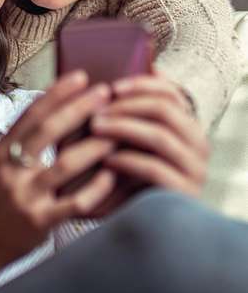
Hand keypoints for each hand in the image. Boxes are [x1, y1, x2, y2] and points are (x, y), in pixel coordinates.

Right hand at [0, 71, 116, 267]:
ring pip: (64, 165)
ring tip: (116, 133)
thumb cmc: (6, 195)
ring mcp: (25, 196)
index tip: (81, 76)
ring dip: (94, 147)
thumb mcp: (6, 162)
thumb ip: (28, 138)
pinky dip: (97, 188)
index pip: (31, 114)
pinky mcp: (40, 221)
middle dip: (78, 108)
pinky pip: (75, 202)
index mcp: (3, 151)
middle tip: (105, 93)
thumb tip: (61, 103)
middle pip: (47, 131)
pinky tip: (112, 175)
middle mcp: (11, 170)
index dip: (56, 93)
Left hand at [88, 71, 208, 214]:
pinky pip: (153, 168)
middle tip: (96, 111)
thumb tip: (141, 71)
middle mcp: (198, 145)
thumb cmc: (128, 174)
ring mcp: (194, 169)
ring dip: (123, 128)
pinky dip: (126, 159)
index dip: (141, 85)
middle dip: (126, 106)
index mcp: (187, 126)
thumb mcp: (130, 140)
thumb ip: (131, 112)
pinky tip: (105, 158)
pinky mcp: (182, 193)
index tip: (111, 87)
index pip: (172, 93)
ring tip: (95, 128)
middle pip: (165, 110)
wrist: (135, 221)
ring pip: (160, 136)